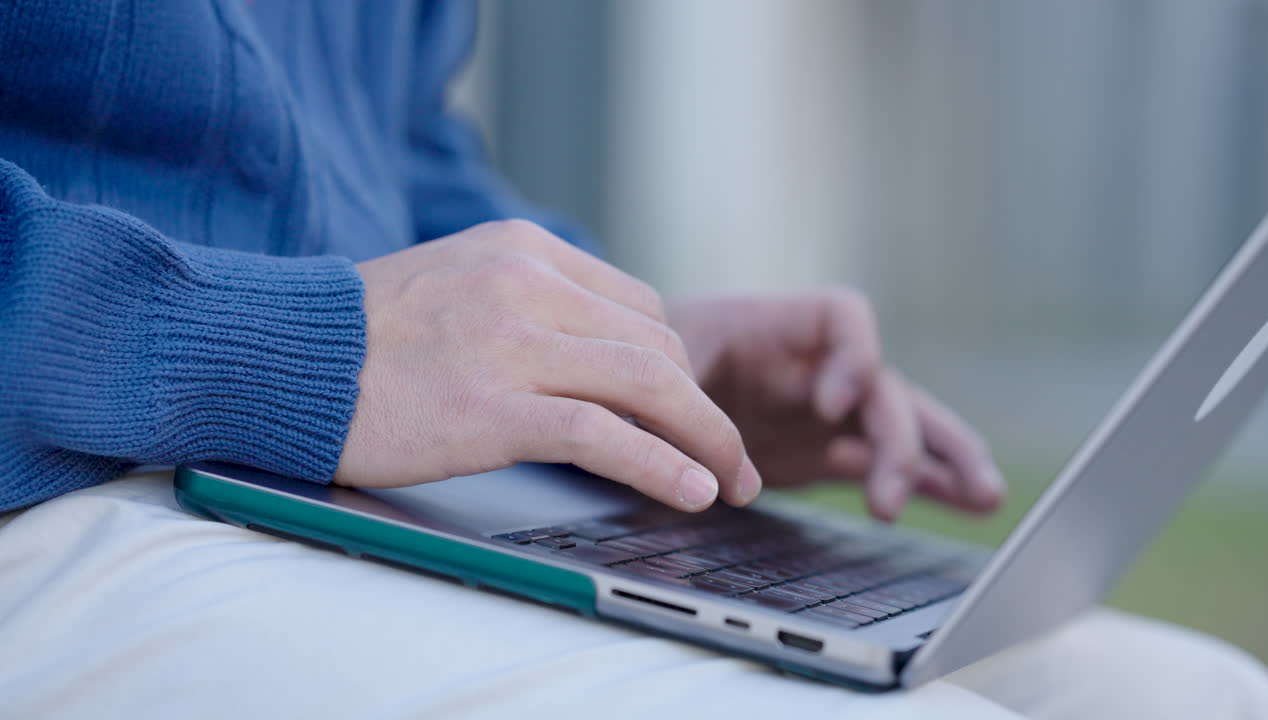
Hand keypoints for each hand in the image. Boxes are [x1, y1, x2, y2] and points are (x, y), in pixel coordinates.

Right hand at [335, 220, 758, 510]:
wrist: (280, 356)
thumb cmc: (363, 335)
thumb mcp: (457, 282)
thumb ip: (528, 302)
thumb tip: (597, 351)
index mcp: (525, 250)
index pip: (639, 306)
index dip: (673, 366)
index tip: (683, 410)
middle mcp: (528, 284)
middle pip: (658, 346)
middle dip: (704, 407)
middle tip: (727, 455)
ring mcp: (513, 344)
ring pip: (650, 385)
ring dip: (707, 438)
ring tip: (730, 481)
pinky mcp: (493, 407)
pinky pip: (605, 435)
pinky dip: (661, 465)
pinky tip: (692, 490)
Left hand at [669, 291, 1004, 520]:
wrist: (639, 379)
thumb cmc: (647, 355)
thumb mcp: (656, 367)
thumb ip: (682, 401)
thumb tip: (706, 461)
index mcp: (777, 325)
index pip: (843, 317)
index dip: (852, 356)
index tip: (830, 404)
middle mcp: (815, 364)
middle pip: (882, 385)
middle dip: (899, 437)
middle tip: (893, 492)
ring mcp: (827, 410)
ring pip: (901, 426)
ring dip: (943, 457)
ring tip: (985, 495)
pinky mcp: (824, 449)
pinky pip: (881, 463)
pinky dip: (926, 482)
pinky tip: (970, 501)